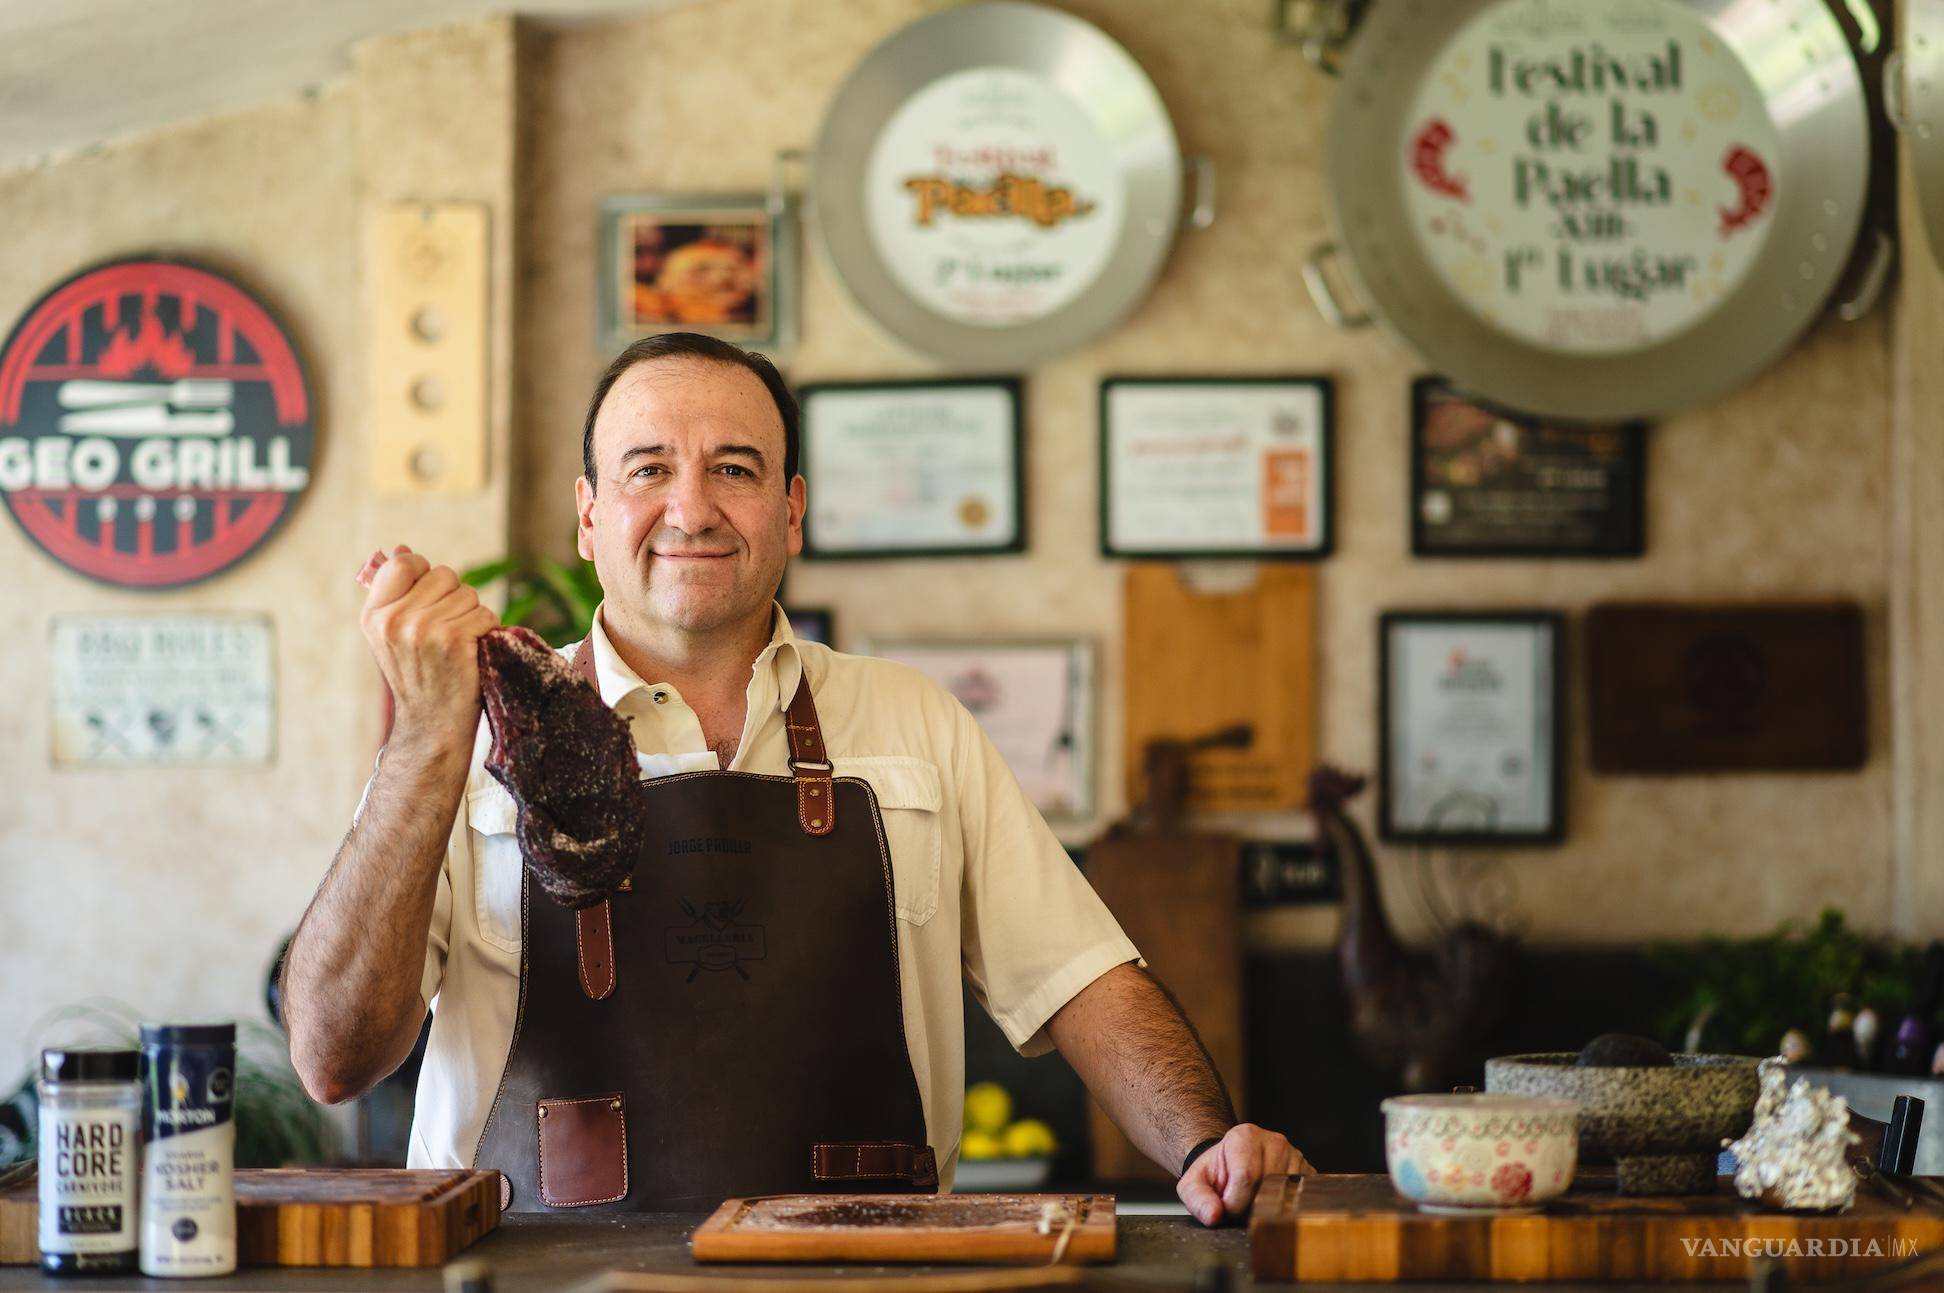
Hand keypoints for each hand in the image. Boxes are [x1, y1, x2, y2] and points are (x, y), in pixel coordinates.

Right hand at [355, 544, 498, 748]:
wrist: (432, 724)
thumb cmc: (419, 675)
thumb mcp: (392, 635)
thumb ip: (396, 593)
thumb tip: (400, 549)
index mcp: (374, 615)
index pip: (404, 563)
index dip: (425, 573)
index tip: (430, 597)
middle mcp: (394, 620)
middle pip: (444, 575)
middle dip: (454, 598)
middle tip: (445, 632)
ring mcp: (423, 630)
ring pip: (468, 594)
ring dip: (472, 616)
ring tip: (457, 644)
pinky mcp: (454, 641)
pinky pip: (485, 613)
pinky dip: (487, 630)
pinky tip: (472, 652)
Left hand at [1176, 1124, 1313, 1226]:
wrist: (1232, 1164)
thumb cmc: (1214, 1174)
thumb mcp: (1194, 1184)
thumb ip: (1197, 1199)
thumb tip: (1214, 1215)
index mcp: (1245, 1136)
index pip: (1246, 1178)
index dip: (1233, 1203)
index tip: (1225, 1206)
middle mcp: (1275, 1142)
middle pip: (1267, 1189)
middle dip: (1250, 1208)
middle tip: (1239, 1205)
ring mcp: (1295, 1156)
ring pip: (1286, 1197)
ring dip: (1268, 1209)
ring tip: (1254, 1201)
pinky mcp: (1308, 1172)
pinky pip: (1300, 1198)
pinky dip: (1285, 1207)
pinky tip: (1270, 1201)